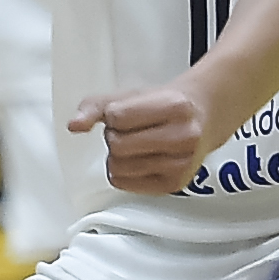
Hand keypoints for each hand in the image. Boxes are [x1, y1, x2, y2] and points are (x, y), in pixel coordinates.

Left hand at [67, 81, 217, 194]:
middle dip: (115, 136)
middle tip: (132, 130)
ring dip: (118, 156)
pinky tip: (140, 159)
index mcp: (174, 106)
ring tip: (138, 144)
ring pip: (119, 167)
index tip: (127, 112)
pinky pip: (124, 183)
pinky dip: (123, 172)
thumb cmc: (164, 105)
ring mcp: (182, 163)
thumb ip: (95, 106)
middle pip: (117, 145)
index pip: (116, 117)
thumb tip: (75, 125)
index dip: (113, 115)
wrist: (204, 117)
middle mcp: (184, 136)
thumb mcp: (130, 95)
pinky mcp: (175, 184)